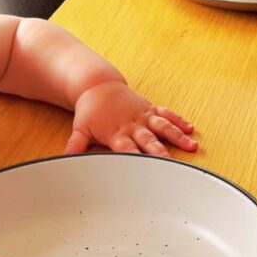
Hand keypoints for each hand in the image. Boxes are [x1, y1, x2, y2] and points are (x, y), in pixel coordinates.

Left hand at [66, 80, 196, 155]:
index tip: (147, 172)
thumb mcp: (80, 128)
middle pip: (149, 141)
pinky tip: (190, 129)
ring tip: (191, 146)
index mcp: (117, 133)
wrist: (97, 85)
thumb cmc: (90, 110)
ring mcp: (144, 116)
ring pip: (164, 127)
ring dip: (178, 136)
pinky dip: (179, 121)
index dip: (138, 160)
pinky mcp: (150, 108)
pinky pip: (167, 114)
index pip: (129, 150)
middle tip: (173, 164)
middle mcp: (133, 125)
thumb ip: (75, 146)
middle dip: (162, 152)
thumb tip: (65, 160)